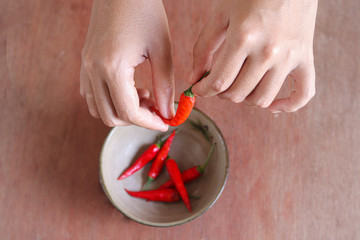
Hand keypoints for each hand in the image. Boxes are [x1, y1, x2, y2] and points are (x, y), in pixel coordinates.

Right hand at [80, 0, 173, 129]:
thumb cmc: (144, 10)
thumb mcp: (161, 49)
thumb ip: (165, 85)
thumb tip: (167, 112)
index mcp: (112, 67)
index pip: (129, 112)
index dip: (150, 122)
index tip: (166, 121)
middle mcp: (93, 70)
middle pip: (111, 116)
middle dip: (137, 119)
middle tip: (156, 107)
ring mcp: (86, 66)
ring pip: (99, 109)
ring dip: (122, 111)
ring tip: (143, 95)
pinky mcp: (85, 62)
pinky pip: (91, 94)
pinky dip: (110, 100)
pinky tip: (128, 88)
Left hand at [189, 0, 317, 112]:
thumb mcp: (221, 15)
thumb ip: (203, 47)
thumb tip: (193, 78)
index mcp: (243, 37)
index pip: (218, 82)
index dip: (203, 91)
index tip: (199, 89)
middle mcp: (268, 51)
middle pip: (238, 93)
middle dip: (221, 94)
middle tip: (217, 83)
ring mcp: (289, 57)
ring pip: (262, 99)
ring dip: (245, 99)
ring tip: (238, 87)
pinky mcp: (305, 58)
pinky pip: (303, 94)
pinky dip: (287, 106)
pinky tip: (272, 106)